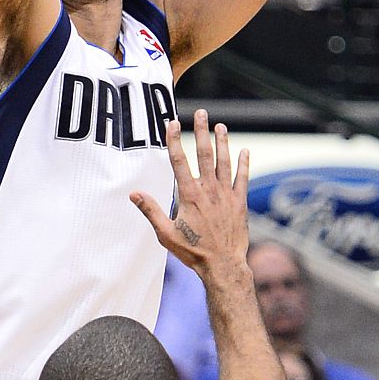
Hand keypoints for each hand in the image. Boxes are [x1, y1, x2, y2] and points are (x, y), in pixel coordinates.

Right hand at [131, 110, 248, 278]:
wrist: (223, 265)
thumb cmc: (193, 251)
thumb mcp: (166, 233)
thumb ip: (151, 210)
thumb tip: (133, 193)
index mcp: (189, 196)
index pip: (180, 161)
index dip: (175, 141)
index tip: (173, 123)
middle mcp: (209, 190)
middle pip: (204, 155)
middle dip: (201, 132)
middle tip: (202, 114)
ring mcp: (226, 195)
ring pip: (224, 162)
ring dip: (222, 143)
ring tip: (220, 126)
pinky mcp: (239, 203)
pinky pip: (242, 178)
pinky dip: (244, 164)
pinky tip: (245, 151)